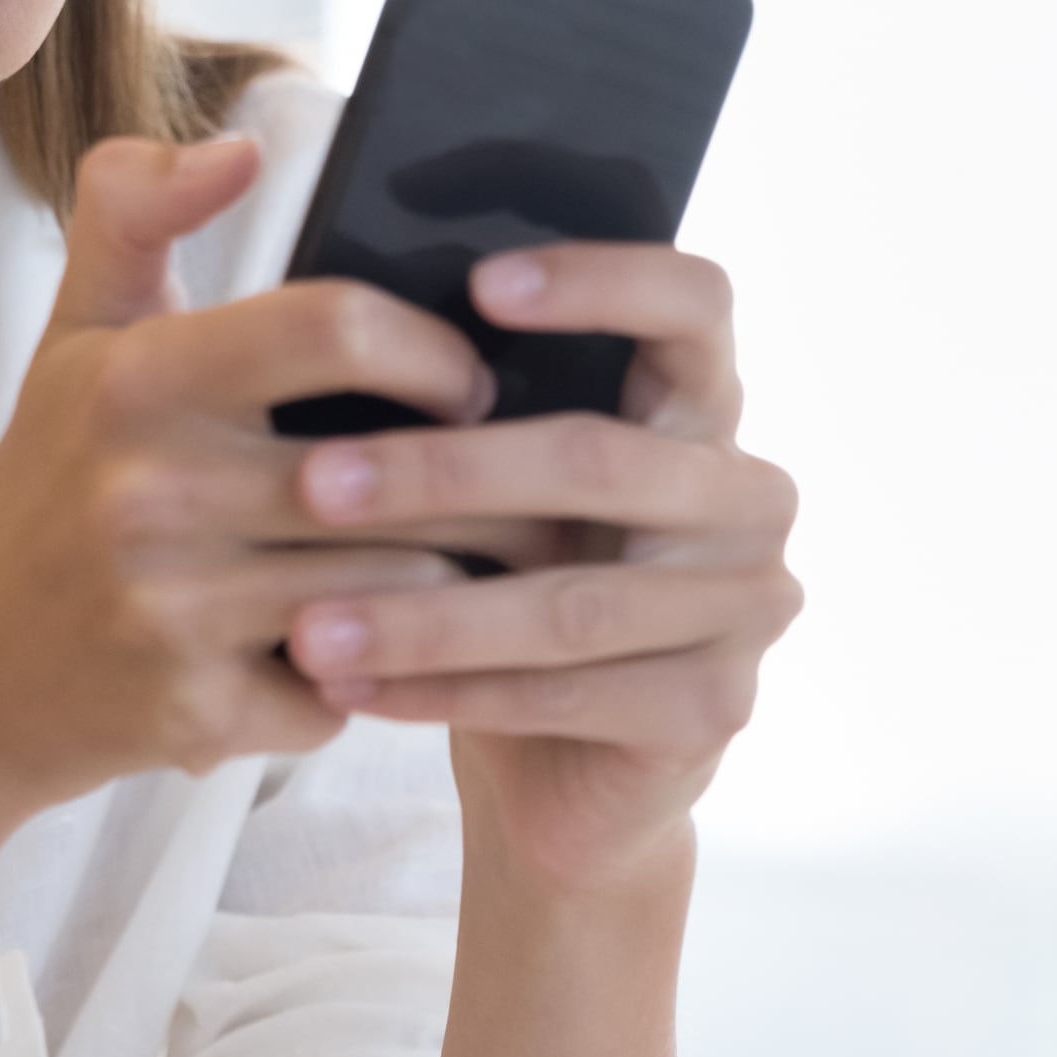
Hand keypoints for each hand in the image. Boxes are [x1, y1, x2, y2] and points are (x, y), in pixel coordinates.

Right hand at [0, 135, 493, 963]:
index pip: (334, 325)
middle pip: (397, 476)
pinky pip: (351, 691)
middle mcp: (148, 489)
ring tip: (487, 569)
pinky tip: (381, 660)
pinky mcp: (194, 714)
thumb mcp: (74, 338)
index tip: (469, 383)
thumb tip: (237, 146)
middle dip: (486, 488)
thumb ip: (135, 211)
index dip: (435, 351)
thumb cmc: (45, 488)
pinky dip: (373, 680)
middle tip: (535, 490)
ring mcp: (170, 609)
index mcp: (135, 378)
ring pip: (399, 591)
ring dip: (453, 586)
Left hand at [270, 244, 797, 897]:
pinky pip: (563, 694)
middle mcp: (747, 497)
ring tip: (309, 624)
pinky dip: (444, 692)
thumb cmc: (510, 591)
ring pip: (569, 603)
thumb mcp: (499, 495)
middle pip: (601, 459)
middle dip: (442, 472)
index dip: (600, 281)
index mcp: (704, 408)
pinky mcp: (716, 709)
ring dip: (423, 616)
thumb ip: (477, 417)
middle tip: (312, 484)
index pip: (694, 304)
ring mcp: (746, 608)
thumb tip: (358, 328)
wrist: (558, 775)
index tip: (479, 283)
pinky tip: (353, 687)